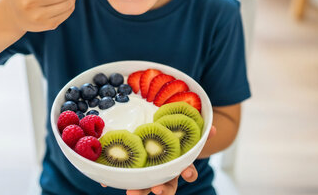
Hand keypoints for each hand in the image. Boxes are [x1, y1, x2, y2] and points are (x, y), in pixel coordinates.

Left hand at [101, 126, 216, 194]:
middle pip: (165, 187)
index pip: (187, 172)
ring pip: (144, 188)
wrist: (162, 143)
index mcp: (180, 165)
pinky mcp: (132, 171)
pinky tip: (104, 181)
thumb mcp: (189, 137)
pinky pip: (122, 177)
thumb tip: (213, 129)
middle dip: (160, 190)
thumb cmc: (176, 142)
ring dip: (138, 192)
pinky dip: (112, 179)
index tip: (187, 173)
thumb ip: (201, 133)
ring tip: (131, 193)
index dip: (188, 174)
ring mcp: (149, 175)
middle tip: (154, 190)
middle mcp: (165, 174)